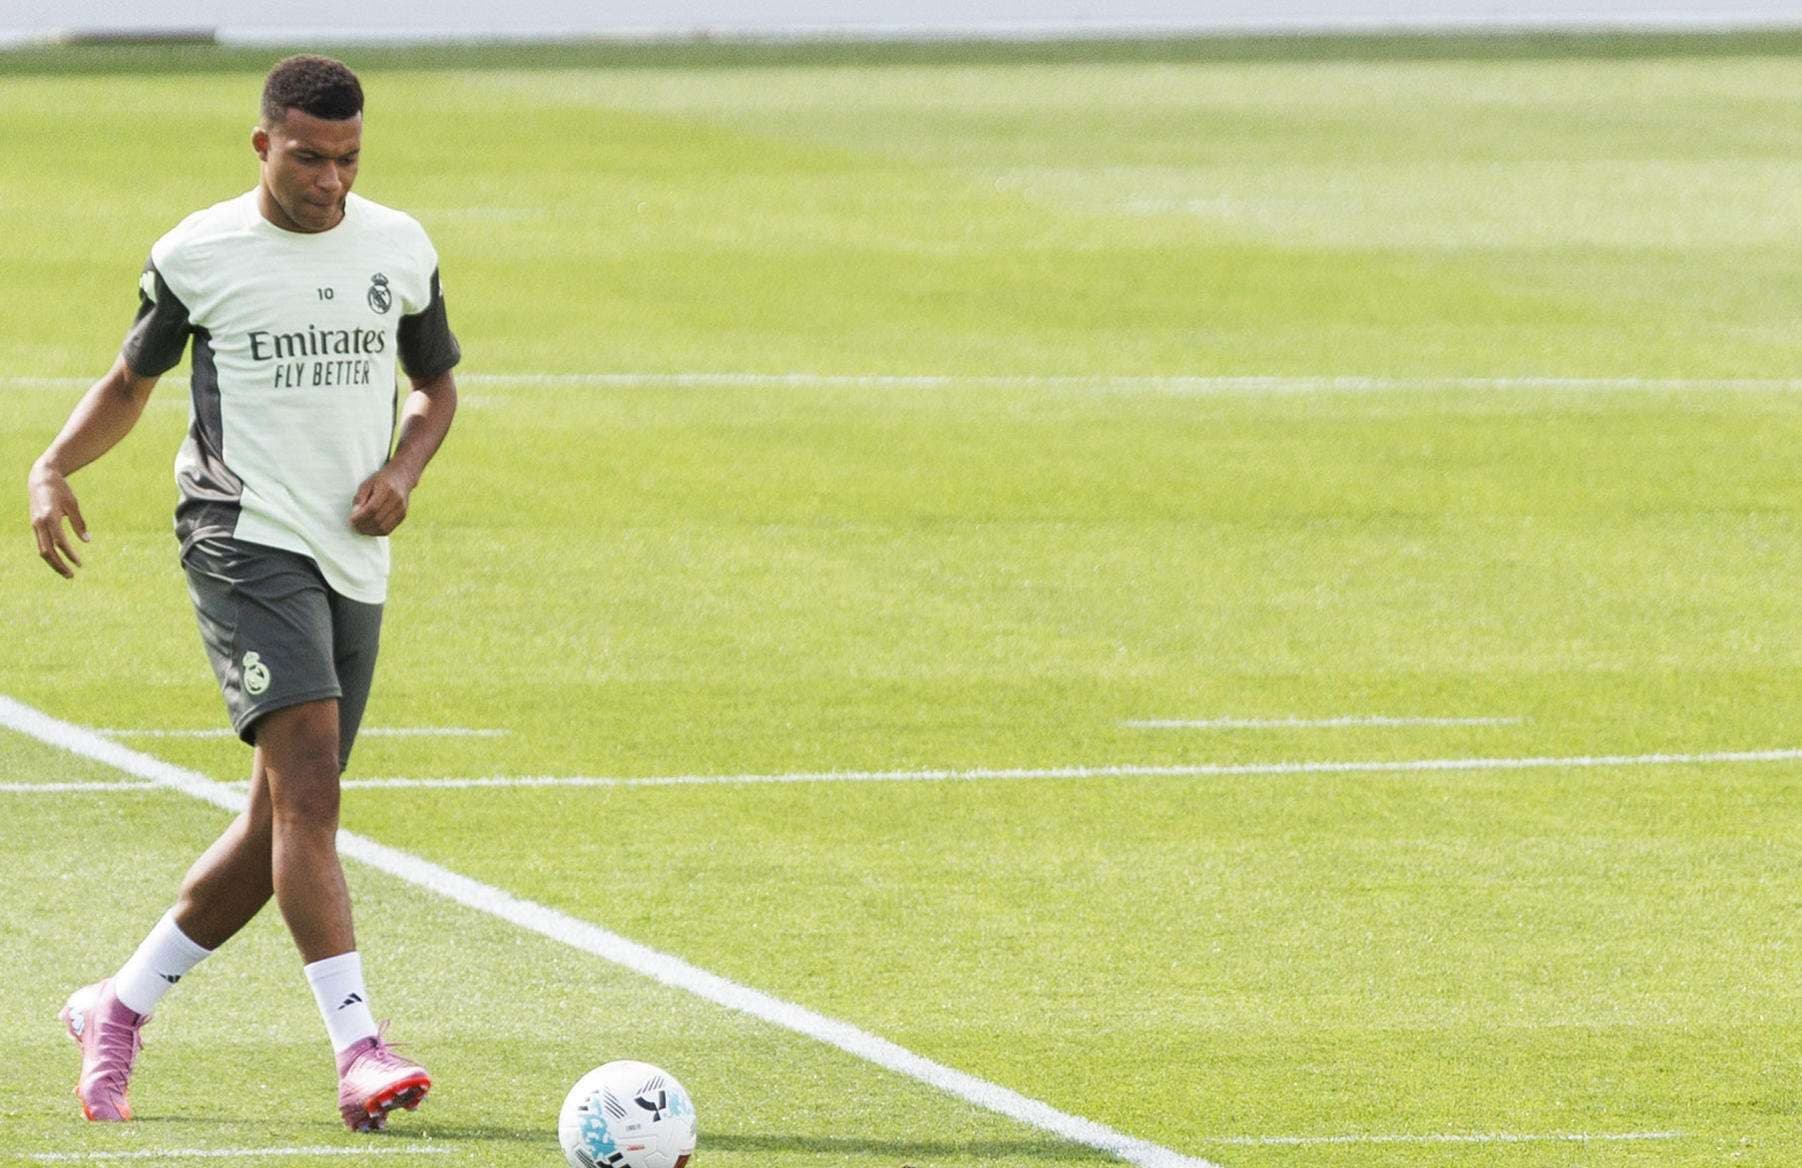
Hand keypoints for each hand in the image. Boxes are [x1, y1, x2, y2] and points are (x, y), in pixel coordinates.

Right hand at [28, 462, 88, 578]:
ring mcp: (35, 525)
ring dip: (53, 563)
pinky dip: (49, 554)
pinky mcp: (34, 525)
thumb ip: (79, 523)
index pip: (60, 542)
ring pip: (41, 550)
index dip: (69, 555)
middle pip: (47, 551)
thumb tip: (87, 540)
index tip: (80, 564)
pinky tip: (59, 561)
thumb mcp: (73, 504)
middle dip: (58, 565)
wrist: (40, 478)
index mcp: (50, 517)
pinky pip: (41, 544)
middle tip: (71, 576)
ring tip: (66, 573)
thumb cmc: (60, 489)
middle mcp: (39, 523)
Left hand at [348, 464, 414, 535]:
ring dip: (369, 531)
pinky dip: (376, 532)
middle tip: (353, 526)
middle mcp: (397, 500)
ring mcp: (401, 509)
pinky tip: (369, 529)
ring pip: (383, 528)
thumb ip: (360, 497)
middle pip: (377, 520)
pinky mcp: (402, 516)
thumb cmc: (381, 479)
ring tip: (360, 528)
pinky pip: (388, 529)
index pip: (372, 508)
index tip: (351, 519)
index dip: (360, 517)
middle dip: (363, 525)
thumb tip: (355, 514)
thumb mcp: (367, 483)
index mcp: (387, 489)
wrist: (402, 477)